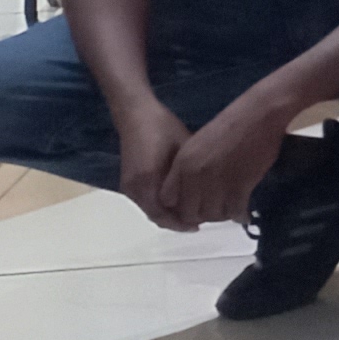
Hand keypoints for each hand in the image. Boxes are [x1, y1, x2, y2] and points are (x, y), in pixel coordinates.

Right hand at [109, 100, 192, 225]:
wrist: (136, 115)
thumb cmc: (164, 128)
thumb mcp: (184, 150)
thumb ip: (191, 175)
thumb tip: (209, 193)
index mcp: (148, 181)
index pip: (164, 215)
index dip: (182, 223)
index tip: (202, 224)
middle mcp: (135, 188)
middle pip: (156, 216)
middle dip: (177, 221)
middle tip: (201, 220)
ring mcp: (128, 186)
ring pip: (151, 210)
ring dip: (169, 214)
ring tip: (192, 212)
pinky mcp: (128, 182)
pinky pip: (146, 202)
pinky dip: (161, 206)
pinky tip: (179, 201)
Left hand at [162, 86, 310, 229]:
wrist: (259, 114)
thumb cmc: (232, 124)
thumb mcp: (199, 143)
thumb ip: (190, 167)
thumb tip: (192, 190)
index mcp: (182, 162)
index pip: (168, 199)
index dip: (179, 206)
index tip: (192, 205)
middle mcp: (195, 175)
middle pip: (189, 212)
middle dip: (201, 215)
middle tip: (214, 211)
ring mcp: (217, 181)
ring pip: (212, 215)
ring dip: (221, 217)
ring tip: (230, 211)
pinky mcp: (240, 186)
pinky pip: (234, 211)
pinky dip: (239, 215)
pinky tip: (244, 213)